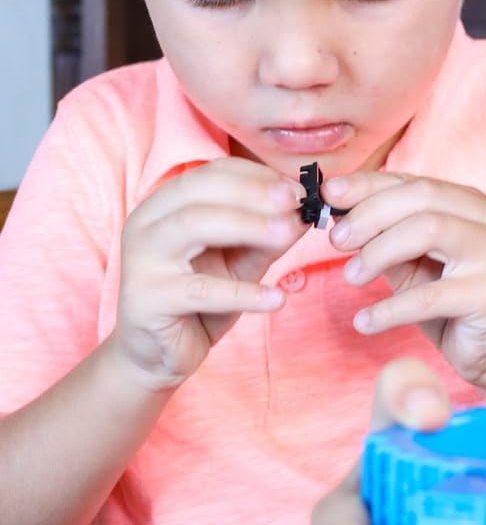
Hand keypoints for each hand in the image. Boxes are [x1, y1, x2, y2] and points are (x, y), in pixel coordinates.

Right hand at [109, 157, 302, 390]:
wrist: (160, 351)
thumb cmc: (202, 296)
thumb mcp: (243, 258)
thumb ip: (269, 235)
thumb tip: (306, 212)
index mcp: (164, 204)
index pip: (211, 173)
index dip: (257, 175)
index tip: (297, 186)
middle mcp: (145, 223)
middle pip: (199, 190)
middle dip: (254, 192)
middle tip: (296, 202)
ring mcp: (141, 259)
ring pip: (193, 225)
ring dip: (248, 225)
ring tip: (289, 233)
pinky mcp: (147, 298)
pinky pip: (200, 290)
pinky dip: (243, 292)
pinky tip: (276, 299)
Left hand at [323, 172, 485, 395]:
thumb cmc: (453, 305)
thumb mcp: (414, 265)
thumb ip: (386, 238)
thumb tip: (338, 217)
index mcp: (473, 205)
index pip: (415, 182)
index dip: (368, 185)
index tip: (329, 195)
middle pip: (421, 198)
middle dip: (370, 215)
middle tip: (336, 242)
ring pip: (428, 230)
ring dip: (378, 252)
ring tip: (352, 277)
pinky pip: (429, 296)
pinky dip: (389, 309)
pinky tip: (364, 322)